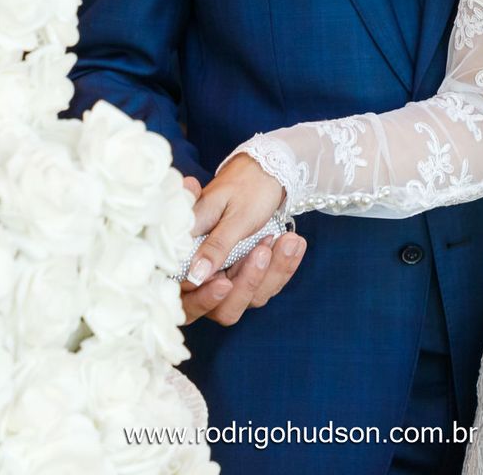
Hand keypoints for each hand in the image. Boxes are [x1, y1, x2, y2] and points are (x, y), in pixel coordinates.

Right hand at [181, 163, 296, 325]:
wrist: (265, 173)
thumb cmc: (243, 187)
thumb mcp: (231, 214)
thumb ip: (214, 246)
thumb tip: (194, 275)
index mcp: (189, 258)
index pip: (187, 298)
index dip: (204, 297)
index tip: (224, 281)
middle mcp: (208, 276)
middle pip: (222, 309)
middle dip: (246, 285)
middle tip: (263, 252)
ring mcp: (232, 277)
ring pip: (251, 299)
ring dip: (273, 272)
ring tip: (288, 239)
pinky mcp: (252, 276)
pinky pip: (269, 286)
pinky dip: (285, 267)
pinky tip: (295, 244)